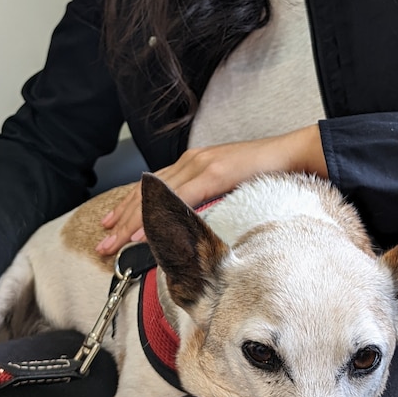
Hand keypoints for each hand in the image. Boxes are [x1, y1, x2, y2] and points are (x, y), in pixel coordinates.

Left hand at [96, 125, 326, 253]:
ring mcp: (202, 164)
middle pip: (147, 191)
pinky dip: (156, 214)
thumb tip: (195, 223)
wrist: (294, 155)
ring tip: (114, 241)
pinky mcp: (214, 172)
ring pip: (156, 195)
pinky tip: (142, 229)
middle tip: (103, 241)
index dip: (129, 207)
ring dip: (132, 220)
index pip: (153, 188)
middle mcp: (193, 160)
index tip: (112, 226)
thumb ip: (211, 199)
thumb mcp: (230, 187)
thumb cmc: (267, 174)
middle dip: (122, 217)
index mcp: (195, 163)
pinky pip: (178, 197)